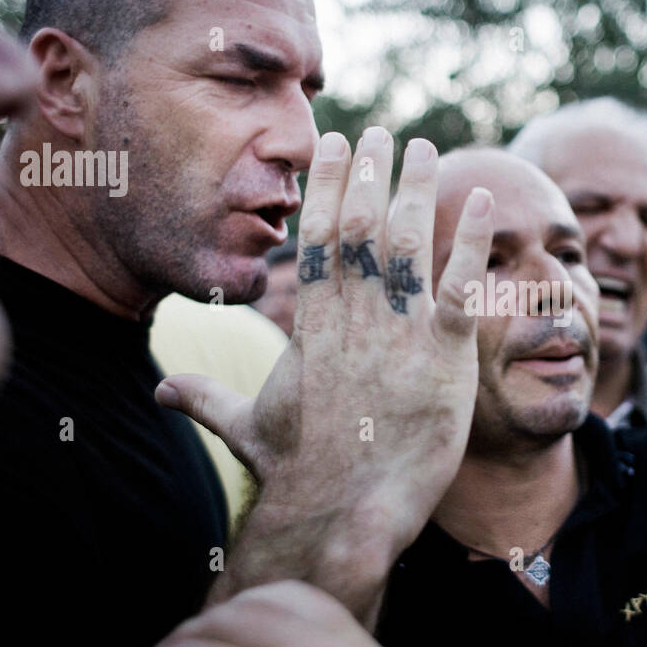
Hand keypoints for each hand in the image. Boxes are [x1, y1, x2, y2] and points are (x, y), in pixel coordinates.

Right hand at [156, 128, 493, 624]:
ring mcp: (399, 337)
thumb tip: (160, 391)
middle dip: (369, 175)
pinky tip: (486, 198)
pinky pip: (462, 287)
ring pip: (406, 245)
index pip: (316, 243)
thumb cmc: (298, 476)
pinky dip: (474, 241)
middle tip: (382, 131)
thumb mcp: (248, 429)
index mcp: (310, 330)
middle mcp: (351, 322)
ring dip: (415, 190)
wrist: (343, 516)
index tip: (335, 147)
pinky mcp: (443, 359)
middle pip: (358, 230)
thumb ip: (208, 399)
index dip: (327, 189)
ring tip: (423, 146)